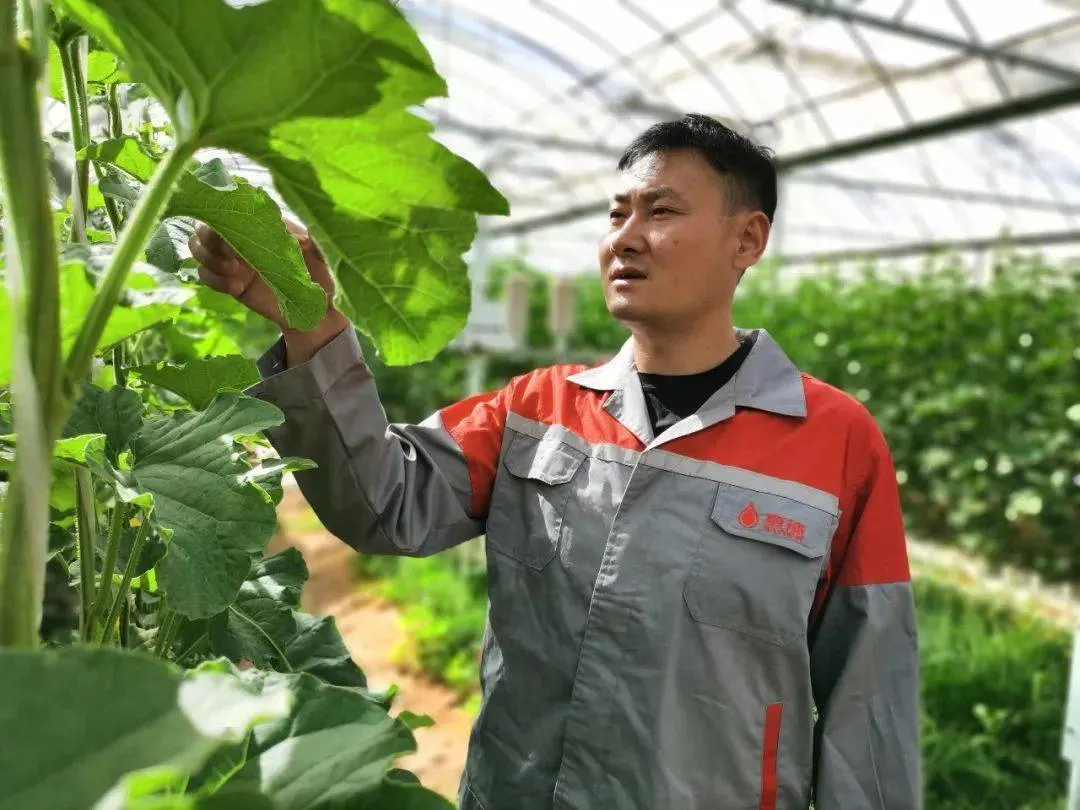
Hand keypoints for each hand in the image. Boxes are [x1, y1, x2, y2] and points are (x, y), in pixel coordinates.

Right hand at [189, 221, 348, 364]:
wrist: (317, 311)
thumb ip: (309, 236)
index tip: (236, 233)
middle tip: (233, 257)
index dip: (222, 215)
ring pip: (197, 247)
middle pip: (203, 224)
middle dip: (210, 238)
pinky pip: (204, 275)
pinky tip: (236, 286)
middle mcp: (242, 236)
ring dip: (208, 257)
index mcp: (261, 222)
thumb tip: (297, 227)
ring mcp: (233, 259)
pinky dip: (213, 279)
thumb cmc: (322, 275)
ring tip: (234, 271)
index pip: (227, 205)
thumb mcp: (321, 251)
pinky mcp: (230, 282)